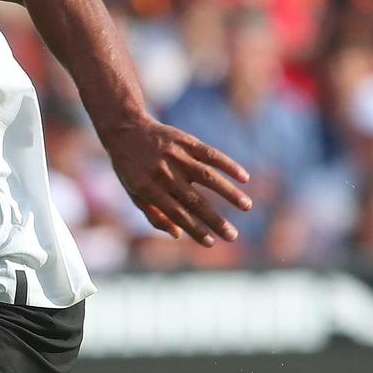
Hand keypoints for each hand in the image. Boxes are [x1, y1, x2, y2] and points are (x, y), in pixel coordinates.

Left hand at [102, 118, 252, 245]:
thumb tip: (178, 235)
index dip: (194, 229)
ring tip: (246, 206)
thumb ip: (154, 215)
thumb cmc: (130, 167)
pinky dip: (228, 165)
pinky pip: (210, 154)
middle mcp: (164, 173)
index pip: (176, 214)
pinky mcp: (186, 141)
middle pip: (194, 200)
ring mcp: (176, 156)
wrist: (125, 129)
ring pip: (207, 176)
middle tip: (233, 236)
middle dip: (214, 220)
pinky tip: (244, 177)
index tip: (211, 243)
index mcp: (149, 189)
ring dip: (228, 192)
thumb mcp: (134, 193)